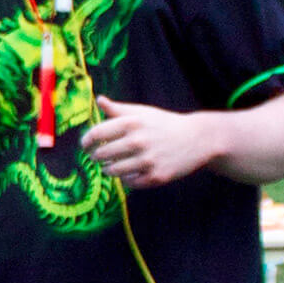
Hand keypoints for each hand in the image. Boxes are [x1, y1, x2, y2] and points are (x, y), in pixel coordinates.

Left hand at [83, 97, 216, 187]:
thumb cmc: (164, 124)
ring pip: (112, 171)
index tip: (85, 146)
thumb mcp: (142, 112)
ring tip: (111, 166)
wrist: (198, 139)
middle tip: (98, 157)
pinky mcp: (157, 176)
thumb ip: (118, 109)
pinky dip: (127, 179)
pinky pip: (129, 182)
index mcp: (131, 123)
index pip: (95, 134)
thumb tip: (99, 100)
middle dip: (96, 157)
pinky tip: (130, 172)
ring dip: (108, 169)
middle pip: (101, 155)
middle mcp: (138, 141)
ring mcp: (148, 160)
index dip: (86, 142)